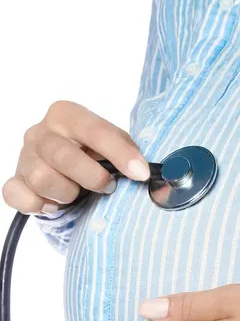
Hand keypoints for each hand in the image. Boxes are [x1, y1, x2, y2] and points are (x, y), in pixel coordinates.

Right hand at [2, 100, 149, 214]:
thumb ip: (126, 151)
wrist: (66, 172)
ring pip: (41, 179)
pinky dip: (38, 205)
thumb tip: (142, 171)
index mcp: (66, 115)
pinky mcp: (14, 182)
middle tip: (107, 187)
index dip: (120, 153)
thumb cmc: (93, 156)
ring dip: (66, 194)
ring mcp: (24, 157)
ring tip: (76, 194)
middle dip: (92, 177)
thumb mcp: (112, 146)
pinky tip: (53, 204)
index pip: (94, 130)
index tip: (140, 173)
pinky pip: (18, 195)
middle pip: (62, 156)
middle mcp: (40, 133)